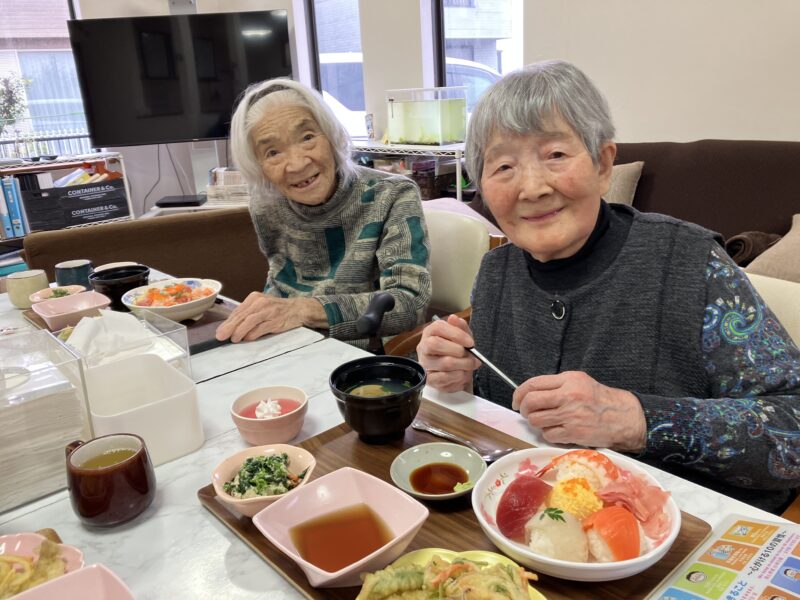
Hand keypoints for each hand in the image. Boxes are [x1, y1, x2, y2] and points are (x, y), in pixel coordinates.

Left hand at [215, 293, 320, 342]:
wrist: (298, 309)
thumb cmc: (277, 310)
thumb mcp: (261, 308)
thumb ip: (248, 315)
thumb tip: (231, 328)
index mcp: (254, 298)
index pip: (238, 311)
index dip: (227, 322)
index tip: (219, 331)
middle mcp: (260, 302)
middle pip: (242, 316)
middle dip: (230, 327)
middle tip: (220, 336)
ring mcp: (269, 311)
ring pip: (250, 321)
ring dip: (239, 331)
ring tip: (233, 339)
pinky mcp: (276, 320)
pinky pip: (262, 327)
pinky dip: (253, 334)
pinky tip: (247, 338)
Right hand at [416, 314, 480, 392]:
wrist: (456, 372)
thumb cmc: (457, 351)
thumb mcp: (462, 337)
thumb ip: (460, 327)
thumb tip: (453, 318)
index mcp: (430, 332)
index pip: (438, 328)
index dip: (456, 334)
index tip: (471, 342)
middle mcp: (423, 347)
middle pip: (435, 344)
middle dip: (459, 351)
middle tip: (472, 356)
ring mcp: (425, 364)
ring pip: (444, 363)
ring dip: (464, 365)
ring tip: (471, 365)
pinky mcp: (429, 379)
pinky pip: (445, 378)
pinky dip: (458, 377)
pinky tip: (462, 374)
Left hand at [512, 371, 645, 451]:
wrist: (623, 417)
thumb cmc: (598, 398)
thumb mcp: (578, 381)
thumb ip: (555, 385)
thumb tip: (529, 393)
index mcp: (568, 380)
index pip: (533, 384)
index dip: (519, 393)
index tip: (516, 401)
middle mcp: (568, 396)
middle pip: (531, 402)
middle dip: (523, 409)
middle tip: (526, 412)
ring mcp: (570, 416)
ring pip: (536, 420)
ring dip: (535, 422)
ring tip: (543, 420)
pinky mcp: (573, 434)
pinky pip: (548, 435)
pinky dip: (548, 433)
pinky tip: (556, 429)